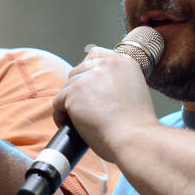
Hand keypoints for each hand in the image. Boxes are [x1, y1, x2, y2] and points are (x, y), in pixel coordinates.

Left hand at [52, 46, 156, 163]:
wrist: (134, 139)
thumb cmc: (136, 126)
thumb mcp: (134, 92)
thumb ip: (116, 83)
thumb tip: (97, 89)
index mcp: (123, 62)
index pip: (95, 55)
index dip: (88, 72)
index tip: (89, 90)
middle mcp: (106, 64)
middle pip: (78, 71)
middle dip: (78, 90)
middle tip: (83, 109)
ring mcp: (88, 76)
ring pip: (67, 87)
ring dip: (70, 104)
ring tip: (78, 121)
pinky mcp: (74, 92)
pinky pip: (58, 102)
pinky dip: (60, 115)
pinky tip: (68, 126)